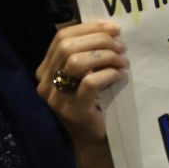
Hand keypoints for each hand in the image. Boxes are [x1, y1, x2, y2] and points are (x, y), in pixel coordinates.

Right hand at [36, 20, 127, 147]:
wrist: (95, 139)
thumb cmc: (95, 102)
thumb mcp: (87, 73)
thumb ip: (89, 53)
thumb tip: (110, 29)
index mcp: (46, 69)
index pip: (61, 37)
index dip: (88, 28)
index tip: (113, 28)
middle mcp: (46, 83)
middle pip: (68, 46)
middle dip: (99, 40)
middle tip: (121, 46)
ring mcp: (57, 98)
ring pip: (76, 62)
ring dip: (106, 56)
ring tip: (122, 62)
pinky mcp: (73, 110)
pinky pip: (90, 82)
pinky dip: (109, 74)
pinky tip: (120, 76)